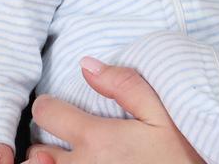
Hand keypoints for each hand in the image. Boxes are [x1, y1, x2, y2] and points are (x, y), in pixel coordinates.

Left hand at [22, 58, 203, 163]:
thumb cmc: (181, 158)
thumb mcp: (162, 116)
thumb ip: (126, 86)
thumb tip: (88, 65)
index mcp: (97, 138)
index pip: (45, 112)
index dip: (50, 107)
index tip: (60, 109)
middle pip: (37, 149)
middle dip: (49, 140)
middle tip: (70, 141)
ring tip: (71, 160)